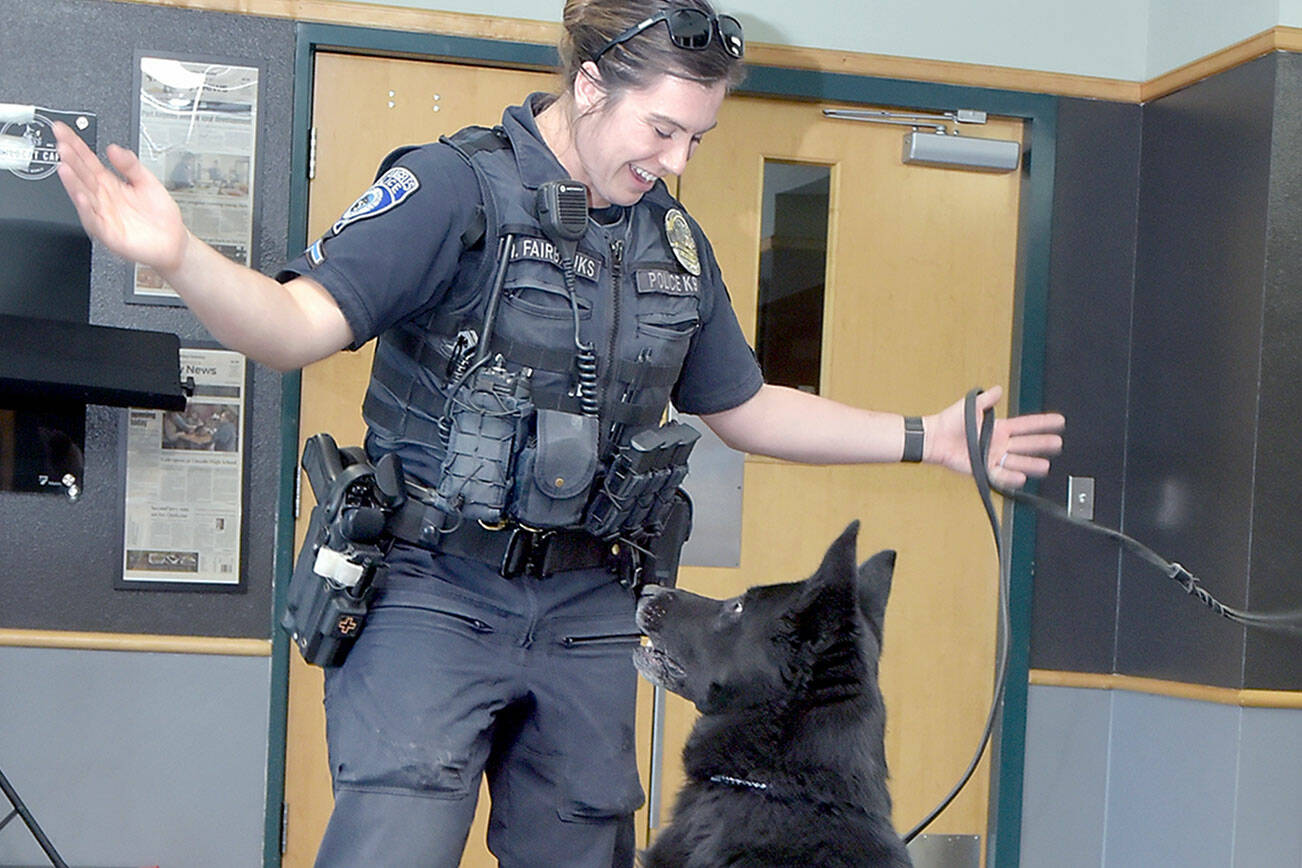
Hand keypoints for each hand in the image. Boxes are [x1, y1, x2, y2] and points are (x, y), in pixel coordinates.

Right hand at [52, 121, 189, 275]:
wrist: (173, 242)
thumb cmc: (159, 215)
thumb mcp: (147, 181)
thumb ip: (130, 164)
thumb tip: (114, 148)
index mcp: (110, 183)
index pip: (88, 160)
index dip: (75, 145)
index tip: (63, 130)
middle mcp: (103, 198)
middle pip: (82, 176)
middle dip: (71, 161)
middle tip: (62, 145)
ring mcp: (104, 215)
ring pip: (84, 196)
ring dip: (73, 183)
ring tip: (65, 167)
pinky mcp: (109, 233)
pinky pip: (94, 220)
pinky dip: (86, 209)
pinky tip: (81, 196)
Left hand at [924, 385, 1064, 488]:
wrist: (935, 438)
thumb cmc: (950, 421)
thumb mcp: (971, 405)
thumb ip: (986, 399)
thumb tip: (998, 389)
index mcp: (999, 428)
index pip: (1026, 425)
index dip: (1042, 423)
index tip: (1059, 421)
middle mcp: (999, 443)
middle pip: (1026, 444)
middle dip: (1042, 444)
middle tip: (1058, 444)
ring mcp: (992, 457)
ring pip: (1017, 461)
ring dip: (1031, 464)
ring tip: (1045, 466)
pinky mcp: (983, 468)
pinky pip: (1000, 474)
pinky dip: (1010, 477)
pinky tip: (1021, 477)